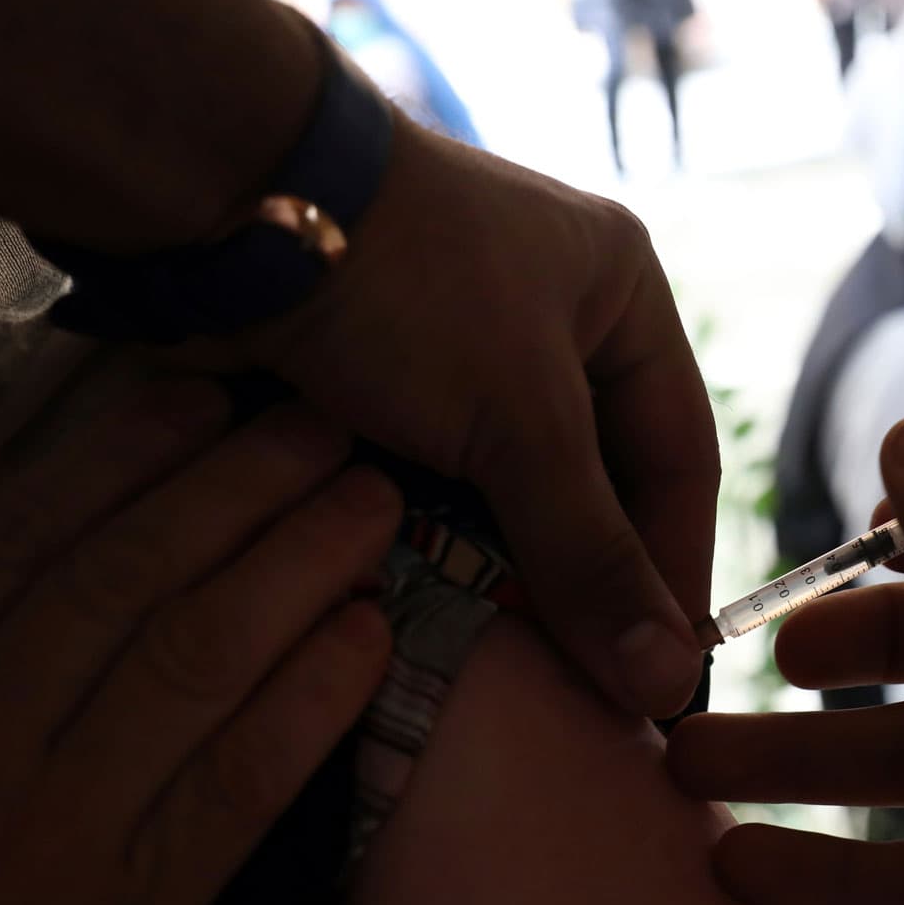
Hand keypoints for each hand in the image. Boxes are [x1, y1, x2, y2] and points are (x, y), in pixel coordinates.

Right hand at [0, 380, 398, 904]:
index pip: (7, 539)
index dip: (116, 455)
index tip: (194, 395)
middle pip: (126, 582)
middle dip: (236, 487)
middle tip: (320, 419)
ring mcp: (53, 841)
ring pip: (199, 663)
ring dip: (300, 569)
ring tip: (370, 501)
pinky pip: (239, 787)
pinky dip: (315, 702)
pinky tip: (369, 636)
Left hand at [245, 128, 716, 716]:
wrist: (224, 209)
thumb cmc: (407, 288)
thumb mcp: (518, 419)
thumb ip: (589, 552)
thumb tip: (664, 686)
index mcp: (619, 290)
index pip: (679, 457)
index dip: (675, 570)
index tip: (664, 680)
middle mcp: (549, 315)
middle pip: (592, 482)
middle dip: (585, 583)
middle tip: (585, 696)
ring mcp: (454, 346)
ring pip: (505, 492)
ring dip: (505, 574)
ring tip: (508, 676)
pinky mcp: (372, 378)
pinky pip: (426, 485)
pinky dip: (430, 549)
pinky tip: (427, 618)